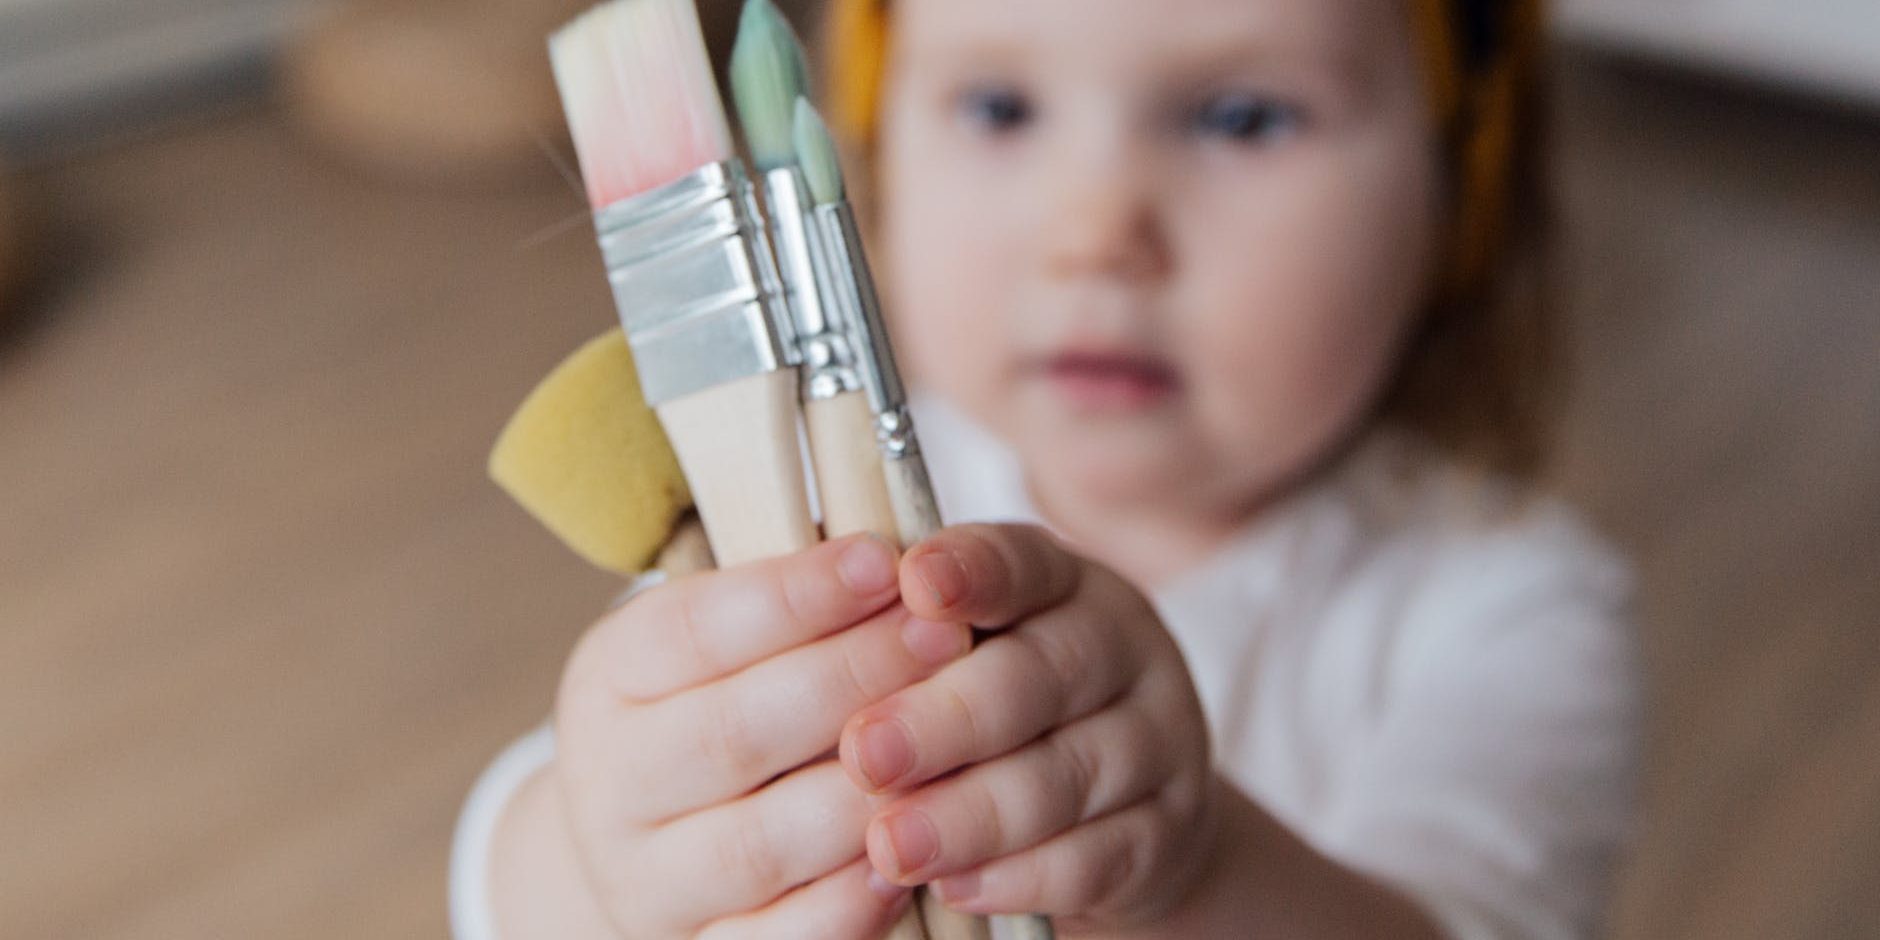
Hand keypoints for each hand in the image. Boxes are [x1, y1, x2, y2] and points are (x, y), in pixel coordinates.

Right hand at [551, 534, 972, 938]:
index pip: (695, 629)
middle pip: (734, 733)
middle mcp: (610, 782)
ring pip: (758, 844)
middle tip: (947, 637)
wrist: (654, 836)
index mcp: (611, 678)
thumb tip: (903, 553)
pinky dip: (845, 908)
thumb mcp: (730, 636)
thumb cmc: (729, 699)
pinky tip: (910, 863)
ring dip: (862, 796)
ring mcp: (645, 880)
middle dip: (852, 679)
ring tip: (950, 745)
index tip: (887, 560)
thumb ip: (795, 598)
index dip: (795, 595)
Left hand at [838, 524, 1217, 932]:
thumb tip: (813, 631)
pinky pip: (1096, 858)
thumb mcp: (967, 651)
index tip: (913, 584)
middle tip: (863, 751)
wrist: (1125, 809)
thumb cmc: (1002, 712)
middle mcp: (1120, 647)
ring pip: (1063, 777)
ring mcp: (1157, 741)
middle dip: (943, 720)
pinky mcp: (1167, 834)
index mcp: (1061, 581)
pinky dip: (1021, 877)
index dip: (970, 571)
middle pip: (1035, 679)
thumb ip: (906, 637)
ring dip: (969, 815)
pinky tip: (955, 888)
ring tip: (890, 842)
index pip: (1018, 561)